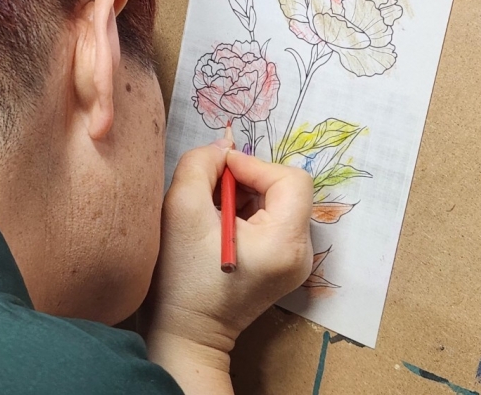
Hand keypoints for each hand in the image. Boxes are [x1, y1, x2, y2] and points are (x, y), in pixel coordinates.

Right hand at [141, 139, 312, 393]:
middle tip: (212, 191)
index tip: (219, 172)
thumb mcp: (181, 208)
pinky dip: (248, 211)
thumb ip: (201, 164)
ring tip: (212, 210)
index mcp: (285, 242)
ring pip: (280, 202)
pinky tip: (220, 225)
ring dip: (246, 194)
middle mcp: (301, 252)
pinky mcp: (283, 266)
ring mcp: (295, 262)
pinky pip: (274, 220)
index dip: (254, 165)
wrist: (185, 333)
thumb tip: (222, 148)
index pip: (290, 179)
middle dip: (248, 180)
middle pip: (287, 189)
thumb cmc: (180, 276)